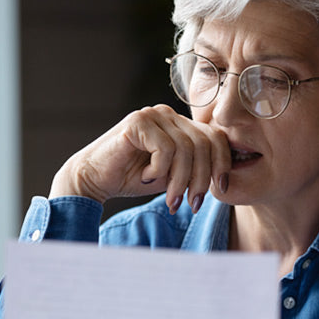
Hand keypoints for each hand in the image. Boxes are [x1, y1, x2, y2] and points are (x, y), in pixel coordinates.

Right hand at [48, 105, 230, 212]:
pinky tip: (146, 177)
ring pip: (186, 148)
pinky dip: (159, 170)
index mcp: (180, 124)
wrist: (93, 180)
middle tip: (191, 203)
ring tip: (171, 199)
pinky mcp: (137, 122)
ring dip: (180, 180)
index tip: (221, 190)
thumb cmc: (133, 178)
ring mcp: (152, 115)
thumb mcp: (174, 176)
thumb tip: (225, 180)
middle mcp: (168, 114)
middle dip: (201, 179)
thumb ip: (196, 170)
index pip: (215, 137)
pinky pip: (165, 149)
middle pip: (204, 143)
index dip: (222, 164)